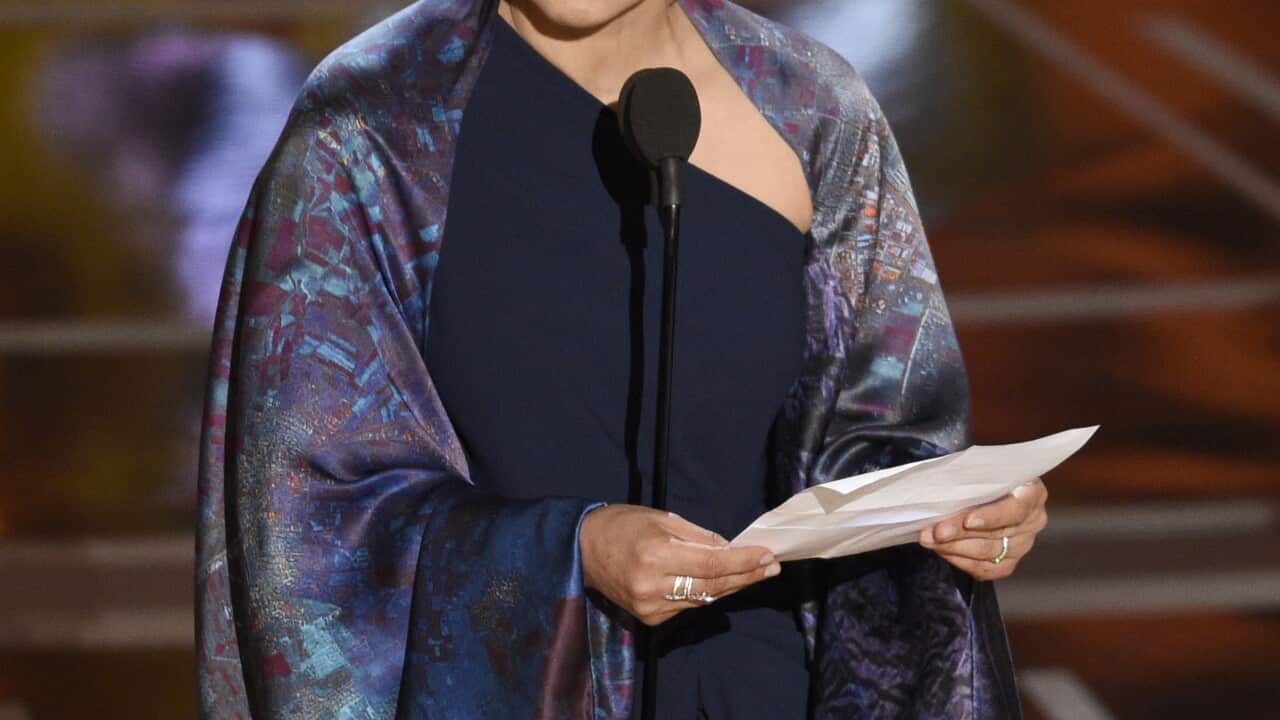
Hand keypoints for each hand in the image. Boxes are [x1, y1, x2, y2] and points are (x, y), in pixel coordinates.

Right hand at [580, 504, 780, 625]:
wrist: (581, 550)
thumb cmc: (622, 525)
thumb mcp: (661, 518)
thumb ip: (698, 537)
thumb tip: (730, 549)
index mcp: (655, 555)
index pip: (711, 564)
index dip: (743, 562)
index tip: (767, 555)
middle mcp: (653, 586)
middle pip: (712, 585)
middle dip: (746, 576)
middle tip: (771, 566)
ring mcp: (650, 607)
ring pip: (704, 598)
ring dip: (732, 586)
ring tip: (755, 572)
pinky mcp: (648, 619)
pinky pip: (687, 605)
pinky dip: (706, 592)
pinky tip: (722, 582)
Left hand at [919, 478, 1047, 580]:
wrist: (985, 488)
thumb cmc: (983, 475)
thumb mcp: (981, 468)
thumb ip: (970, 477)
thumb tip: (942, 490)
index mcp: (1032, 493)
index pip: (1016, 510)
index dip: (992, 517)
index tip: (969, 520)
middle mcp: (1033, 521)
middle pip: (996, 534)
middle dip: (959, 533)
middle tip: (933, 531)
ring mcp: (1023, 545)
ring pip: (988, 553)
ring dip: (953, 548)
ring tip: (928, 539)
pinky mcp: (1009, 562)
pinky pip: (985, 569)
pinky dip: (960, 561)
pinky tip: (942, 550)